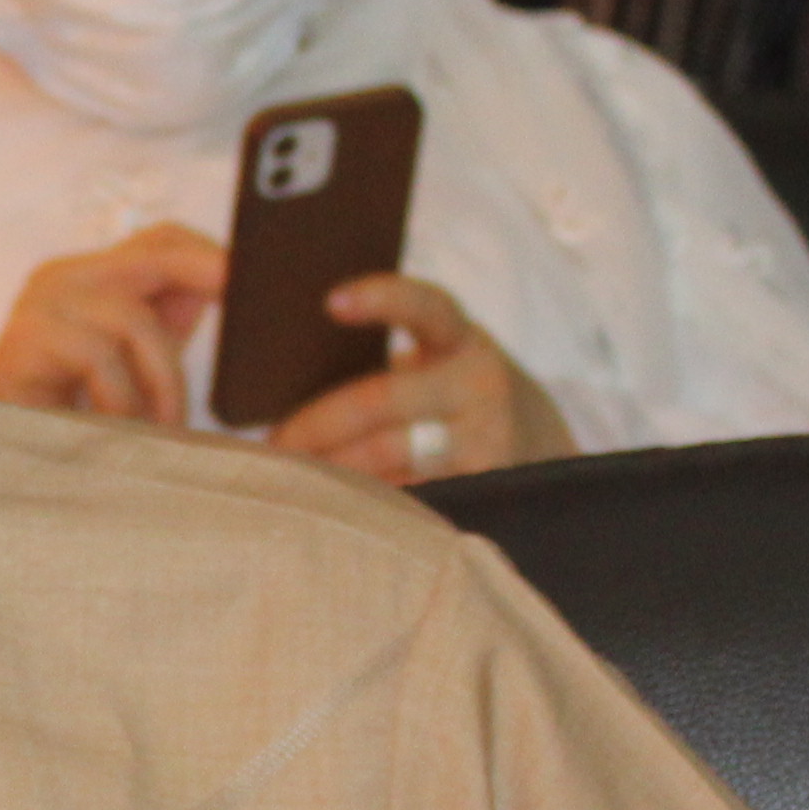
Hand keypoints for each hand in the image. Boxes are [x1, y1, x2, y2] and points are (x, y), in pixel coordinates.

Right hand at [0, 221, 224, 422]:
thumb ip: (166, 325)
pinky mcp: (26, 335)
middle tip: (243, 301)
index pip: (162, 238)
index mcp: (90, 277)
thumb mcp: (129, 366)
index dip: (210, 254)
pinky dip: (121, 399)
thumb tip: (227, 286)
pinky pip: (99, 355)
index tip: (252, 282)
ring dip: (162, 382)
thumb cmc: (61, 416)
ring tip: (162, 428)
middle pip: (157, 253)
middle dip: (208, 275)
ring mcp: (41, 301)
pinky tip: (120, 429)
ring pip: (134, 318)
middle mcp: (64, 276)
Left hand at [268, 275, 563, 486]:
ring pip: (389, 456)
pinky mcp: (484, 486)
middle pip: (380, 399)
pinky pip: (409, 497)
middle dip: (315, 424)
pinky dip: (367, 503)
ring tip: (290, 478)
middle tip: (273, 445)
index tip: (330, 301)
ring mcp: (486, 438)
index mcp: (458, 338)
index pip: (424, 306)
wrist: (535, 445)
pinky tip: (334, 510)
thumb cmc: (447, 397)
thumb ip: (380, 355)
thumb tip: (274, 362)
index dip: (381, 299)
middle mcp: (479, 382)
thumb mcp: (434, 360)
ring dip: (331, 469)